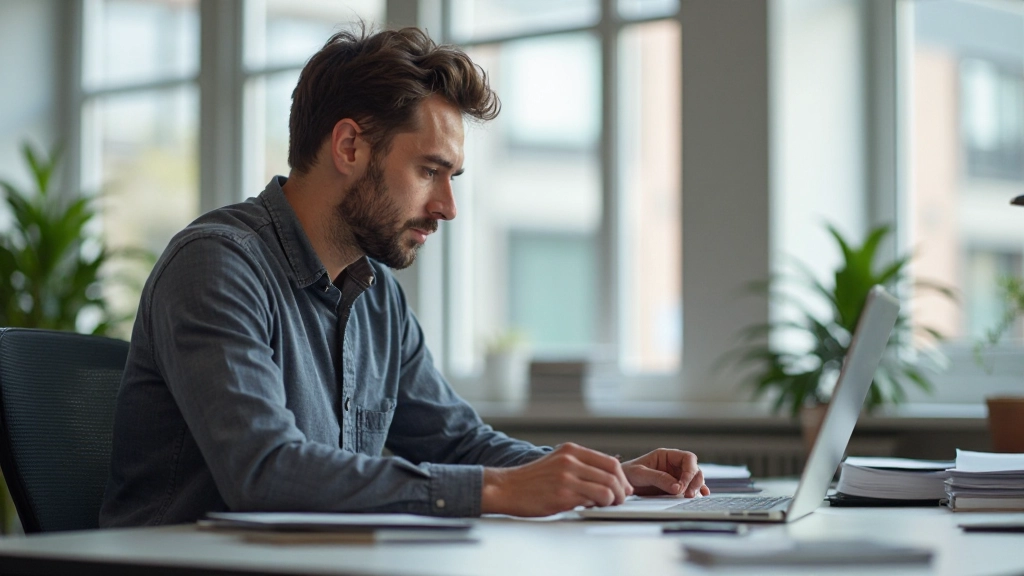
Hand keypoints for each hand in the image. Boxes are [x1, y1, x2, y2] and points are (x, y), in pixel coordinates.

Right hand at [480, 443, 632, 516]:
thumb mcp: (557, 462)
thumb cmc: (531, 480)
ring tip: (606, 506)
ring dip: (612, 501)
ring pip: (607, 489)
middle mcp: (570, 460)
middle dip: (621, 491)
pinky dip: (597, 507)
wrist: (505, 488)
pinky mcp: (562, 495)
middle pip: (612, 475)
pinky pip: (592, 501)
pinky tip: (590, 508)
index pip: (610, 462)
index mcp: (571, 450)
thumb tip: (608, 479)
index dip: (621, 478)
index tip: (623, 488)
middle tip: (619, 500)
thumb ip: (580, 466)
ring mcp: (566, 477)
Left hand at [621, 449, 709, 497]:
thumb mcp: (641, 474)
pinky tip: (702, 495)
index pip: (687, 458)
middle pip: (694, 468)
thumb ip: (658, 478)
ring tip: (690, 497)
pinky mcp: (675, 487)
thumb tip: (677, 487)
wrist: (622, 484)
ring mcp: (676, 476)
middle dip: (694, 481)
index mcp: (666, 455)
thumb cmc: (629, 474)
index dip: (690, 470)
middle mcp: (673, 464)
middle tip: (688, 494)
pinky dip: (697, 490)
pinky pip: (689, 487)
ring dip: (696, 487)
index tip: (682, 485)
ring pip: (694, 478)